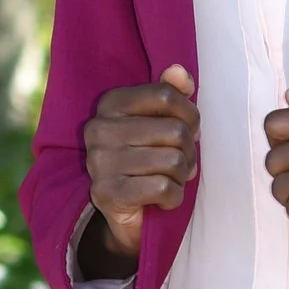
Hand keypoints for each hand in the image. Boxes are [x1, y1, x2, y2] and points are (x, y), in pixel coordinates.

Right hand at [82, 65, 196, 253]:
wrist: (125, 215)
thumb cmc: (147, 161)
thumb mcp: (158, 123)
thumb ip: (169, 94)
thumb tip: (180, 72)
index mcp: (110, 104)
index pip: (166, 95)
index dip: (190, 116)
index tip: (189, 131)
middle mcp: (99, 129)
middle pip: (175, 131)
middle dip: (189, 152)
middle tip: (182, 164)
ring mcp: (100, 162)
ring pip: (173, 162)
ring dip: (182, 177)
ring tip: (171, 180)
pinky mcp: (108, 194)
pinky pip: (164, 189)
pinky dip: (174, 198)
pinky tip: (163, 199)